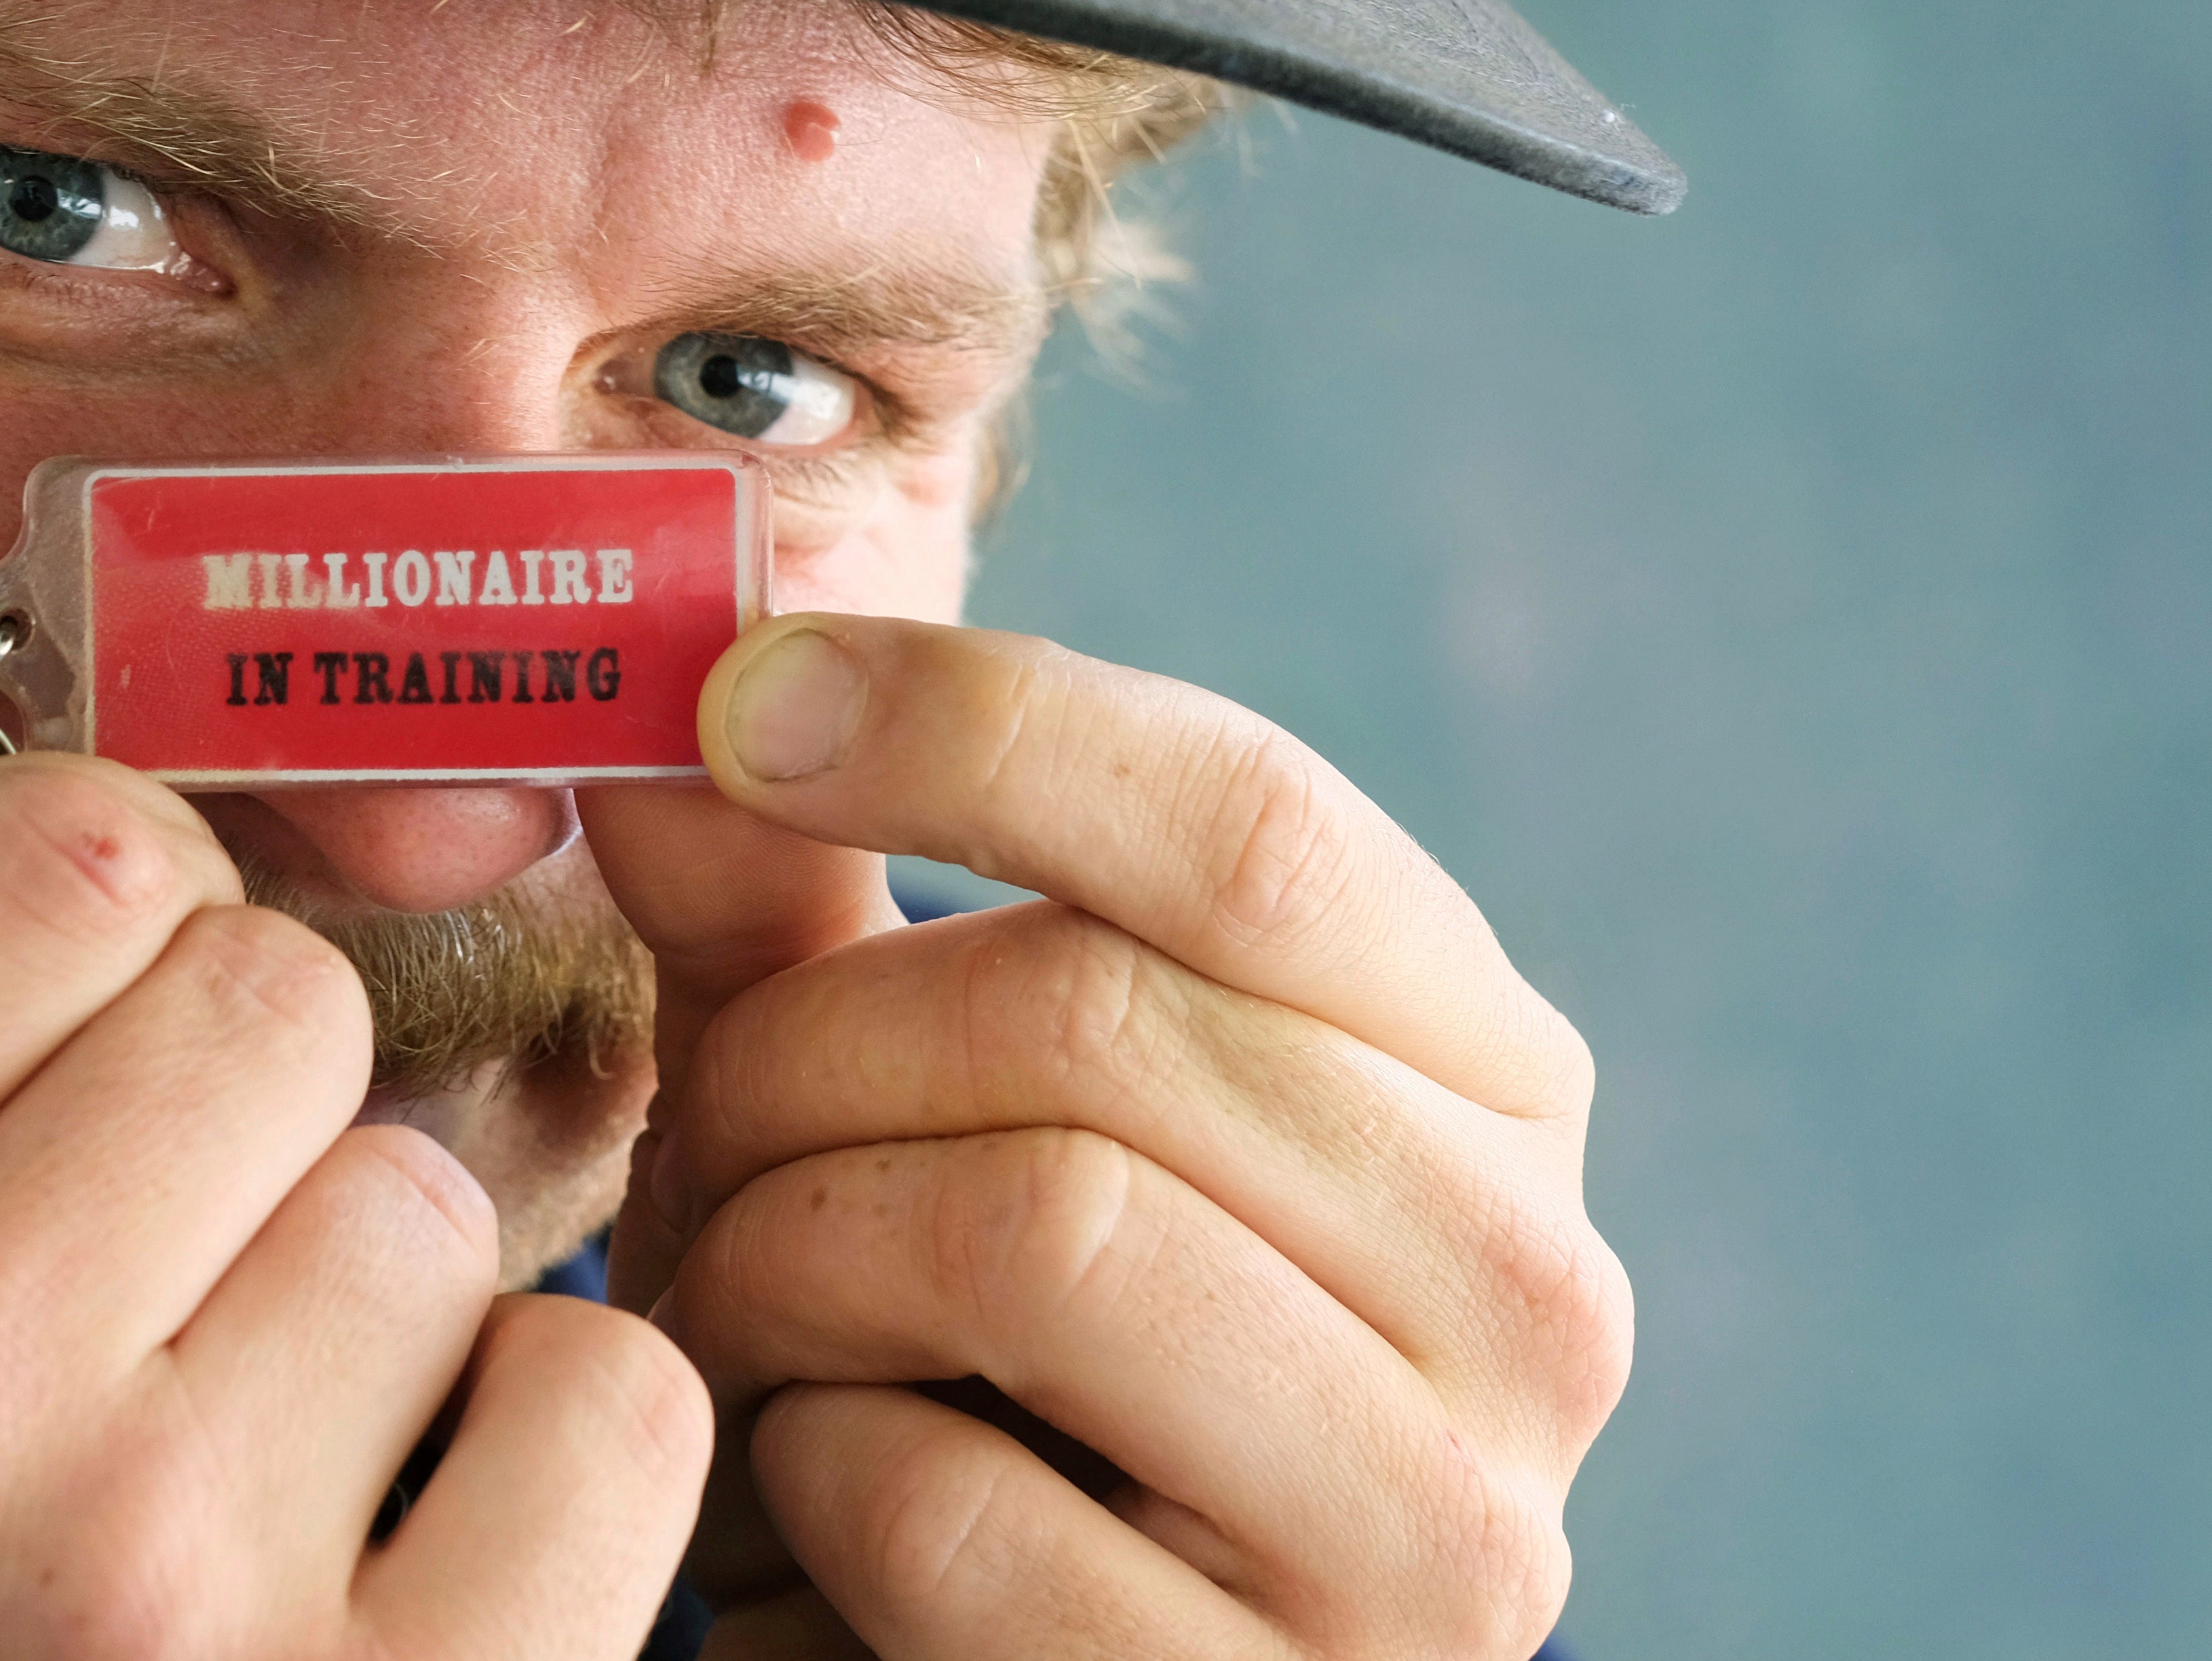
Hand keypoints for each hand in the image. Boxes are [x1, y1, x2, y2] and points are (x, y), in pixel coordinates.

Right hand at [0, 652, 710, 1658]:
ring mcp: (170, 1594)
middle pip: (268, 995)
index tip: (57, 1038)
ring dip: (363, 1306)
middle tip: (137, 1272)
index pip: (56, 855)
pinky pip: (612, 1401)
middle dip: (228, 1102)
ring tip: (229, 1451)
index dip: (97, 916)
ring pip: (426, 1200)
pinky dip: (546, 1459)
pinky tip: (394, 1549)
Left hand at [581, 618, 1629, 1659]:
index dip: (966, 722)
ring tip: (742, 1315)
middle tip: (699, 1130)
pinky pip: (952, 1511)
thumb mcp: (858, 1088)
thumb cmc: (922, 1354)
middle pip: (1102, 1015)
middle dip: (809, 1049)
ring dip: (786, 1256)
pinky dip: (806, 1484)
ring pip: (1041, 1229)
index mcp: (1478, 1081)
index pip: (1253, 818)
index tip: (732, 700)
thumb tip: (676, 675)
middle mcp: (1535, 1295)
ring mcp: (1450, 1536)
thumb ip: (782, 893)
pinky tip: (813, 1504)